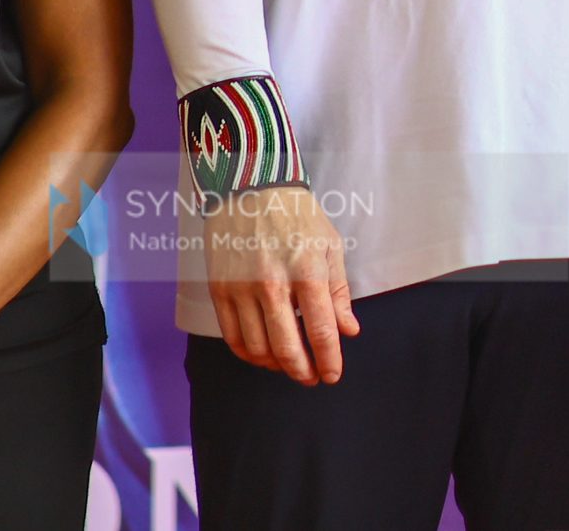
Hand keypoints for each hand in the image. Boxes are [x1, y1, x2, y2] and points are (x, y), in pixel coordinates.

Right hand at [203, 186, 359, 385]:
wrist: (251, 190)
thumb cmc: (297, 216)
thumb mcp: (330, 246)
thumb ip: (338, 291)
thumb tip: (348, 330)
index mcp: (307, 271)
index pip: (320, 329)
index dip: (329, 359)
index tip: (332, 374)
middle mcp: (273, 284)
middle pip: (286, 347)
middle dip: (303, 371)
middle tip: (313, 378)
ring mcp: (242, 289)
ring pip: (257, 348)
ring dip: (276, 365)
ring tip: (290, 366)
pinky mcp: (220, 291)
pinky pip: (233, 337)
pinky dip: (248, 355)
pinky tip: (263, 356)